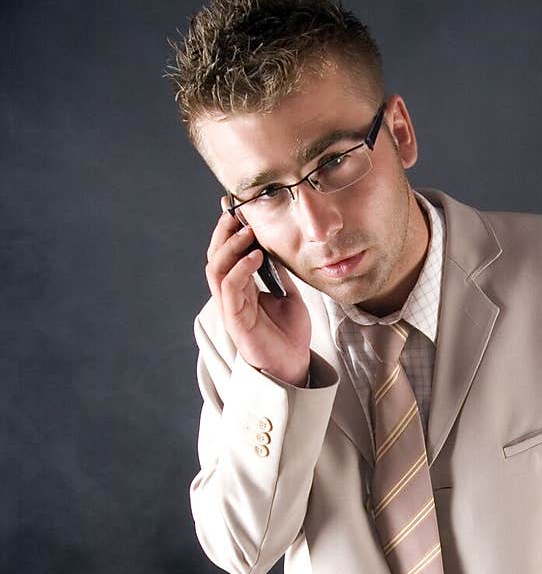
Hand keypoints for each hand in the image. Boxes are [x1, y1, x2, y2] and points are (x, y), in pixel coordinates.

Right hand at [205, 207, 311, 386]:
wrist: (294, 366)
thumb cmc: (290, 335)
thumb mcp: (288, 295)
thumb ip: (279, 273)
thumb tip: (276, 247)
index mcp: (241, 288)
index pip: (227, 254)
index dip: (227, 230)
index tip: (234, 206)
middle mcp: (231, 296)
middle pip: (216, 257)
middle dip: (224, 233)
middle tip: (237, 212)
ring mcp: (231, 308)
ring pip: (217, 270)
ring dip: (231, 247)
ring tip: (249, 231)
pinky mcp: (235, 321)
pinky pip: (230, 289)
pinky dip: (241, 269)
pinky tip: (256, 257)